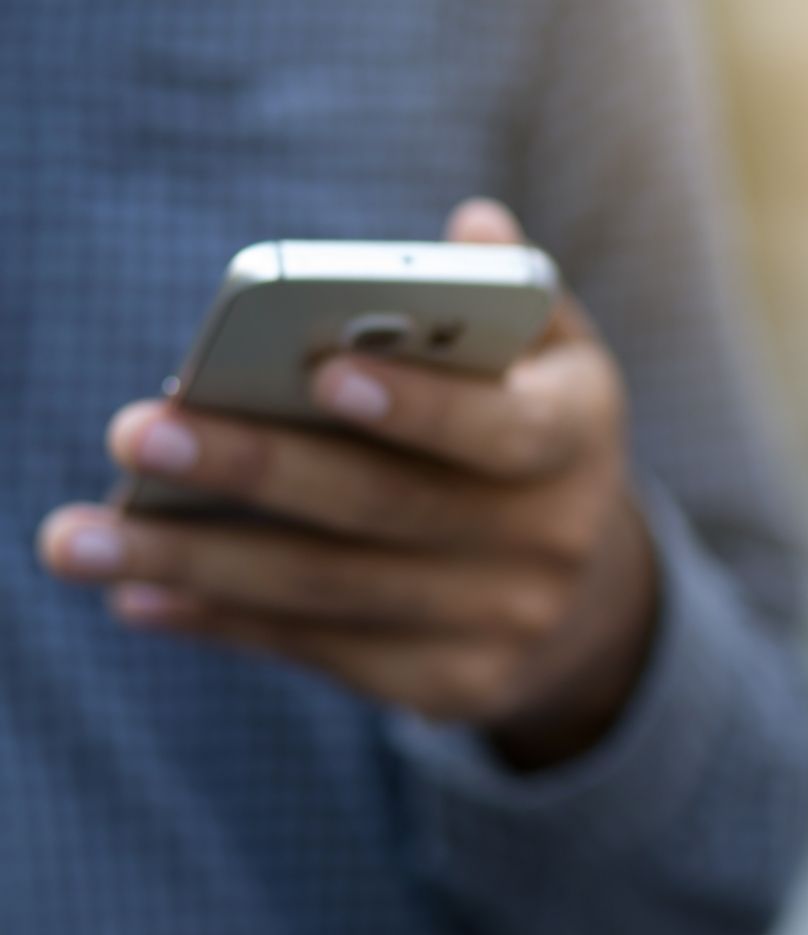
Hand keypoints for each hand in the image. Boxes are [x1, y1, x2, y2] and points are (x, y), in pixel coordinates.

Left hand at [38, 199, 650, 769]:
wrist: (588, 596)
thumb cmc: (528, 433)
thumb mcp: (548, 359)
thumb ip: (507, 295)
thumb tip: (474, 230)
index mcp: (579, 436)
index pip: (504, 428)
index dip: (420, 406)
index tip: (323, 370)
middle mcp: (556, 539)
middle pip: (389, 508)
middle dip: (257, 469)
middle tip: (136, 432)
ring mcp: (506, 623)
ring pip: (334, 591)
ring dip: (198, 564)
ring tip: (74, 539)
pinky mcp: (454, 686)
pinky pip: (323, 653)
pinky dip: (224, 624)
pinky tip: (138, 596)